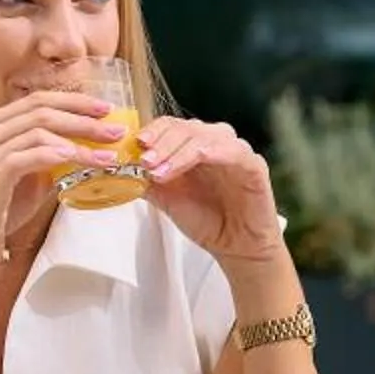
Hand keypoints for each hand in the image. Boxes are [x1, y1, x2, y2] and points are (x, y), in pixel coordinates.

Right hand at [0, 88, 124, 287]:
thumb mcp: (29, 177)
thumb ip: (49, 158)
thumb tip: (85, 147)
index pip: (39, 100)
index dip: (75, 101)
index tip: (106, 110)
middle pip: (42, 110)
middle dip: (84, 117)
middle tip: (115, 129)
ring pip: (39, 131)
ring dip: (79, 141)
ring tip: (106, 154)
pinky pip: (26, 156)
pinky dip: (53, 154)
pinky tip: (75, 159)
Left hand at [140, 117, 288, 262]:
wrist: (236, 248)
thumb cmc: (207, 222)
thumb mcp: (168, 200)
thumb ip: (147, 182)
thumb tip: (121, 169)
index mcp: (194, 147)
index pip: (171, 126)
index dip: (153, 131)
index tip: (136, 145)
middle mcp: (215, 143)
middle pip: (186, 127)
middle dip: (161, 143)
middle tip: (145, 161)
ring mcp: (235, 151)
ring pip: (205, 136)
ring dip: (178, 150)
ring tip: (159, 170)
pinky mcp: (253, 164)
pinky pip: (231, 150)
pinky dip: (208, 154)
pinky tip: (189, 164)